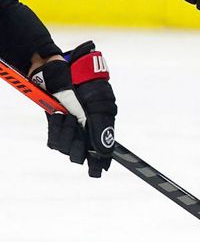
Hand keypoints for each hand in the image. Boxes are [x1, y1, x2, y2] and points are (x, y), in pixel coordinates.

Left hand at [31, 42, 116, 176]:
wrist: (62, 69)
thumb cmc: (86, 82)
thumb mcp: (99, 104)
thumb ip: (102, 128)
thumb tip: (104, 152)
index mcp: (102, 127)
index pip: (103, 152)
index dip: (101, 162)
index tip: (98, 171)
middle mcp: (86, 131)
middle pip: (81, 155)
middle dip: (77, 146)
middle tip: (76, 127)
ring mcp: (70, 129)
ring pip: (66, 149)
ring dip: (65, 132)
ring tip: (66, 114)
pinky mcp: (55, 125)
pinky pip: (54, 140)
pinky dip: (55, 129)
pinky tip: (58, 114)